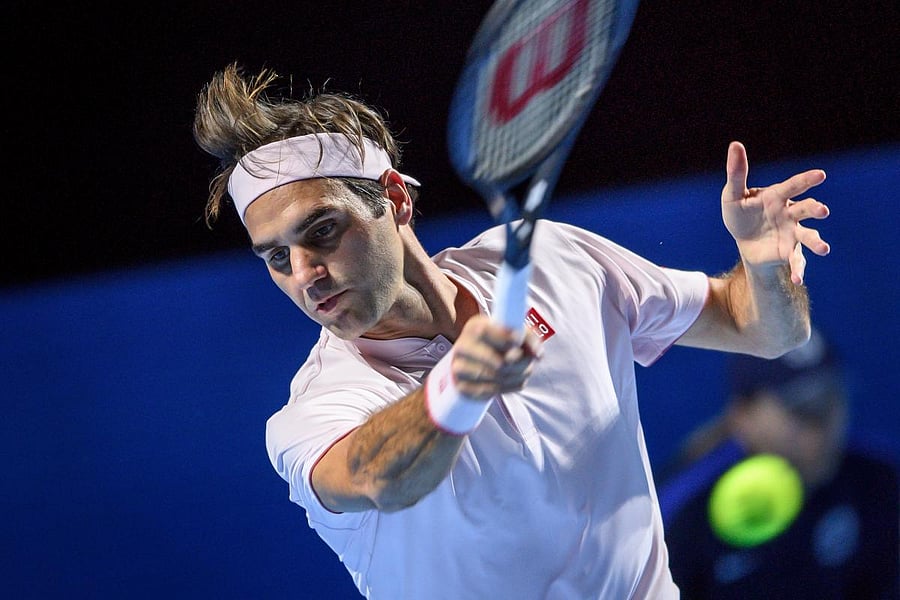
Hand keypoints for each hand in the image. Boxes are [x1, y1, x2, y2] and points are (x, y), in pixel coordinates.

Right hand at [451, 315, 540, 399]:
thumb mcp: (511, 332)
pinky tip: (510, 381)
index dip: (504, 338)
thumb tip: (537, 354)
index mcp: (474, 327)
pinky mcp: (461, 387)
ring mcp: (459, 368)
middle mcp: (462, 347)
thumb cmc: (498, 343)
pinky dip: (506, 388)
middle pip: (497, 362)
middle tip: (530, 362)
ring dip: (516, 376)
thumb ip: (528, 337)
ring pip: (495, 378)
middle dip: (521, 365)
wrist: (473, 361)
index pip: (484, 332)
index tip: (518, 341)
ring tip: (522, 371)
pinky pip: (489, 391)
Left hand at [721, 141, 830, 284]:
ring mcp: (792, 233)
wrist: (743, 240)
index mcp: (778, 197)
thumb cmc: (741, 213)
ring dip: (817, 241)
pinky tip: (798, 280)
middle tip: (822, 210)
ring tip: (824, 249)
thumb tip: (735, 145)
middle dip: (815, 209)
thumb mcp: (733, 195)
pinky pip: (797, 261)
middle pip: (806, 210)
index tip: (820, 175)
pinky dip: (799, 270)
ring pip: (808, 235)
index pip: (794, 185)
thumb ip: (736, 173)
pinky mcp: (789, 251)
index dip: (806, 180)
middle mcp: (790, 214)